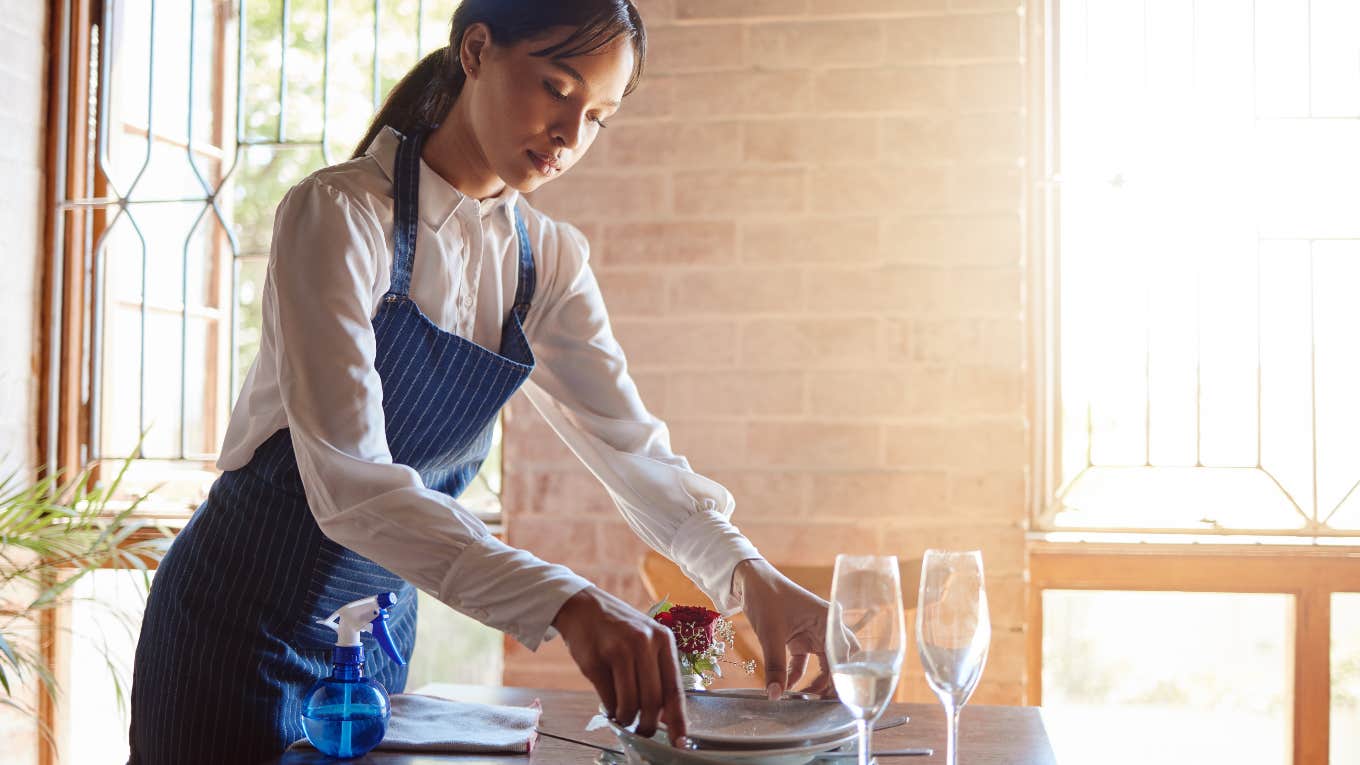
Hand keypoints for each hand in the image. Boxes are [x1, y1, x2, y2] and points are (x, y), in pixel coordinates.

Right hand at [552, 586, 687, 746]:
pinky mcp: (595, 661)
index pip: (674, 688)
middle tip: (643, 732)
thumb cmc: (619, 629)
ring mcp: (618, 650)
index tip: (680, 742)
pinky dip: (611, 710)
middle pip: (653, 701)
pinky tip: (610, 706)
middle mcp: (643, 643)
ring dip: (627, 718)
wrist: (584, 606)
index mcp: (663, 639)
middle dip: (648, 725)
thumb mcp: (646, 640)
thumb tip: (667, 716)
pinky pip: (608, 699)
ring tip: (624, 716)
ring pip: (630, 703)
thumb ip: (658, 673)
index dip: (678, 720)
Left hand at [733, 559, 834, 699]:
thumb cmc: (765, 597)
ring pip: (824, 662)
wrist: (749, 581)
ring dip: (816, 680)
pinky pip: (806, 661)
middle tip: (824, 702)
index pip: (843, 655)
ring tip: (808, 699)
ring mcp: (814, 632)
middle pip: (839, 660)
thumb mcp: (770, 634)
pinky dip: (798, 674)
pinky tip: (787, 686)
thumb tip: (775, 695)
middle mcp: (827, 626)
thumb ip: (775, 667)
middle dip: (833, 681)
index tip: (834, 699)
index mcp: (828, 620)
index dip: (842, 678)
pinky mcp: (800, 637)